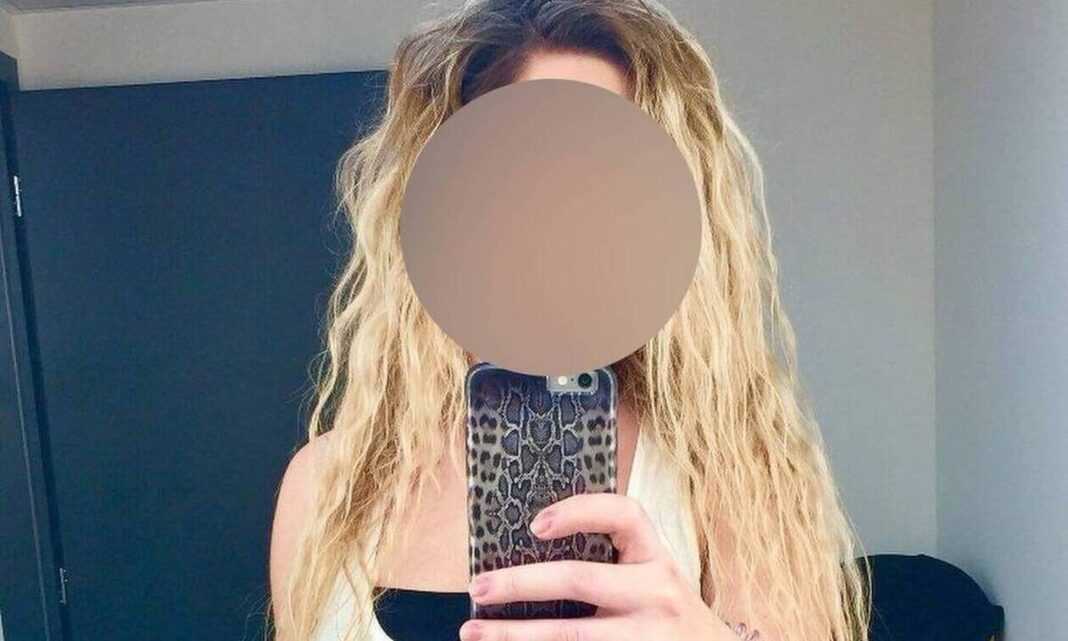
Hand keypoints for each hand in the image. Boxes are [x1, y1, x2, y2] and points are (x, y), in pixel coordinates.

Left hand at [458, 493, 738, 640]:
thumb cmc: (667, 613)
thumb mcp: (654, 577)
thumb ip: (614, 561)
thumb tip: (528, 552)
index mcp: (657, 557)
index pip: (624, 514)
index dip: (579, 511)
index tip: (536, 523)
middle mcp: (656, 593)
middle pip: (579, 579)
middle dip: (520, 583)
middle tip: (478, 587)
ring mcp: (647, 637)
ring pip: (569, 635)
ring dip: (513, 636)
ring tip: (472, 632)